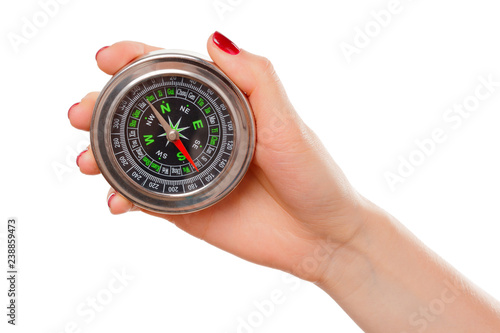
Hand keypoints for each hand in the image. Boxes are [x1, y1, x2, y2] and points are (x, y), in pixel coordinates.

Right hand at [68, 33, 368, 283]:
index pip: (169, 71)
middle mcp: (200, 133)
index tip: (104, 59)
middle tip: (80, 114)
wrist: (320, 236)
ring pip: (132, 154)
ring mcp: (188, 171)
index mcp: (221, 104)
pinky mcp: (185, 207)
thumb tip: (213, 36)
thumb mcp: (288, 121)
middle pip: (138, 112)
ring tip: (88, 161)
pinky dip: (122, 196)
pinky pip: (143, 198)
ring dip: (101, 153)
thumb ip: (255, 78)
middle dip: (101, 107)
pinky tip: (115, 201)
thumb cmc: (312, 175)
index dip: (132, 59)